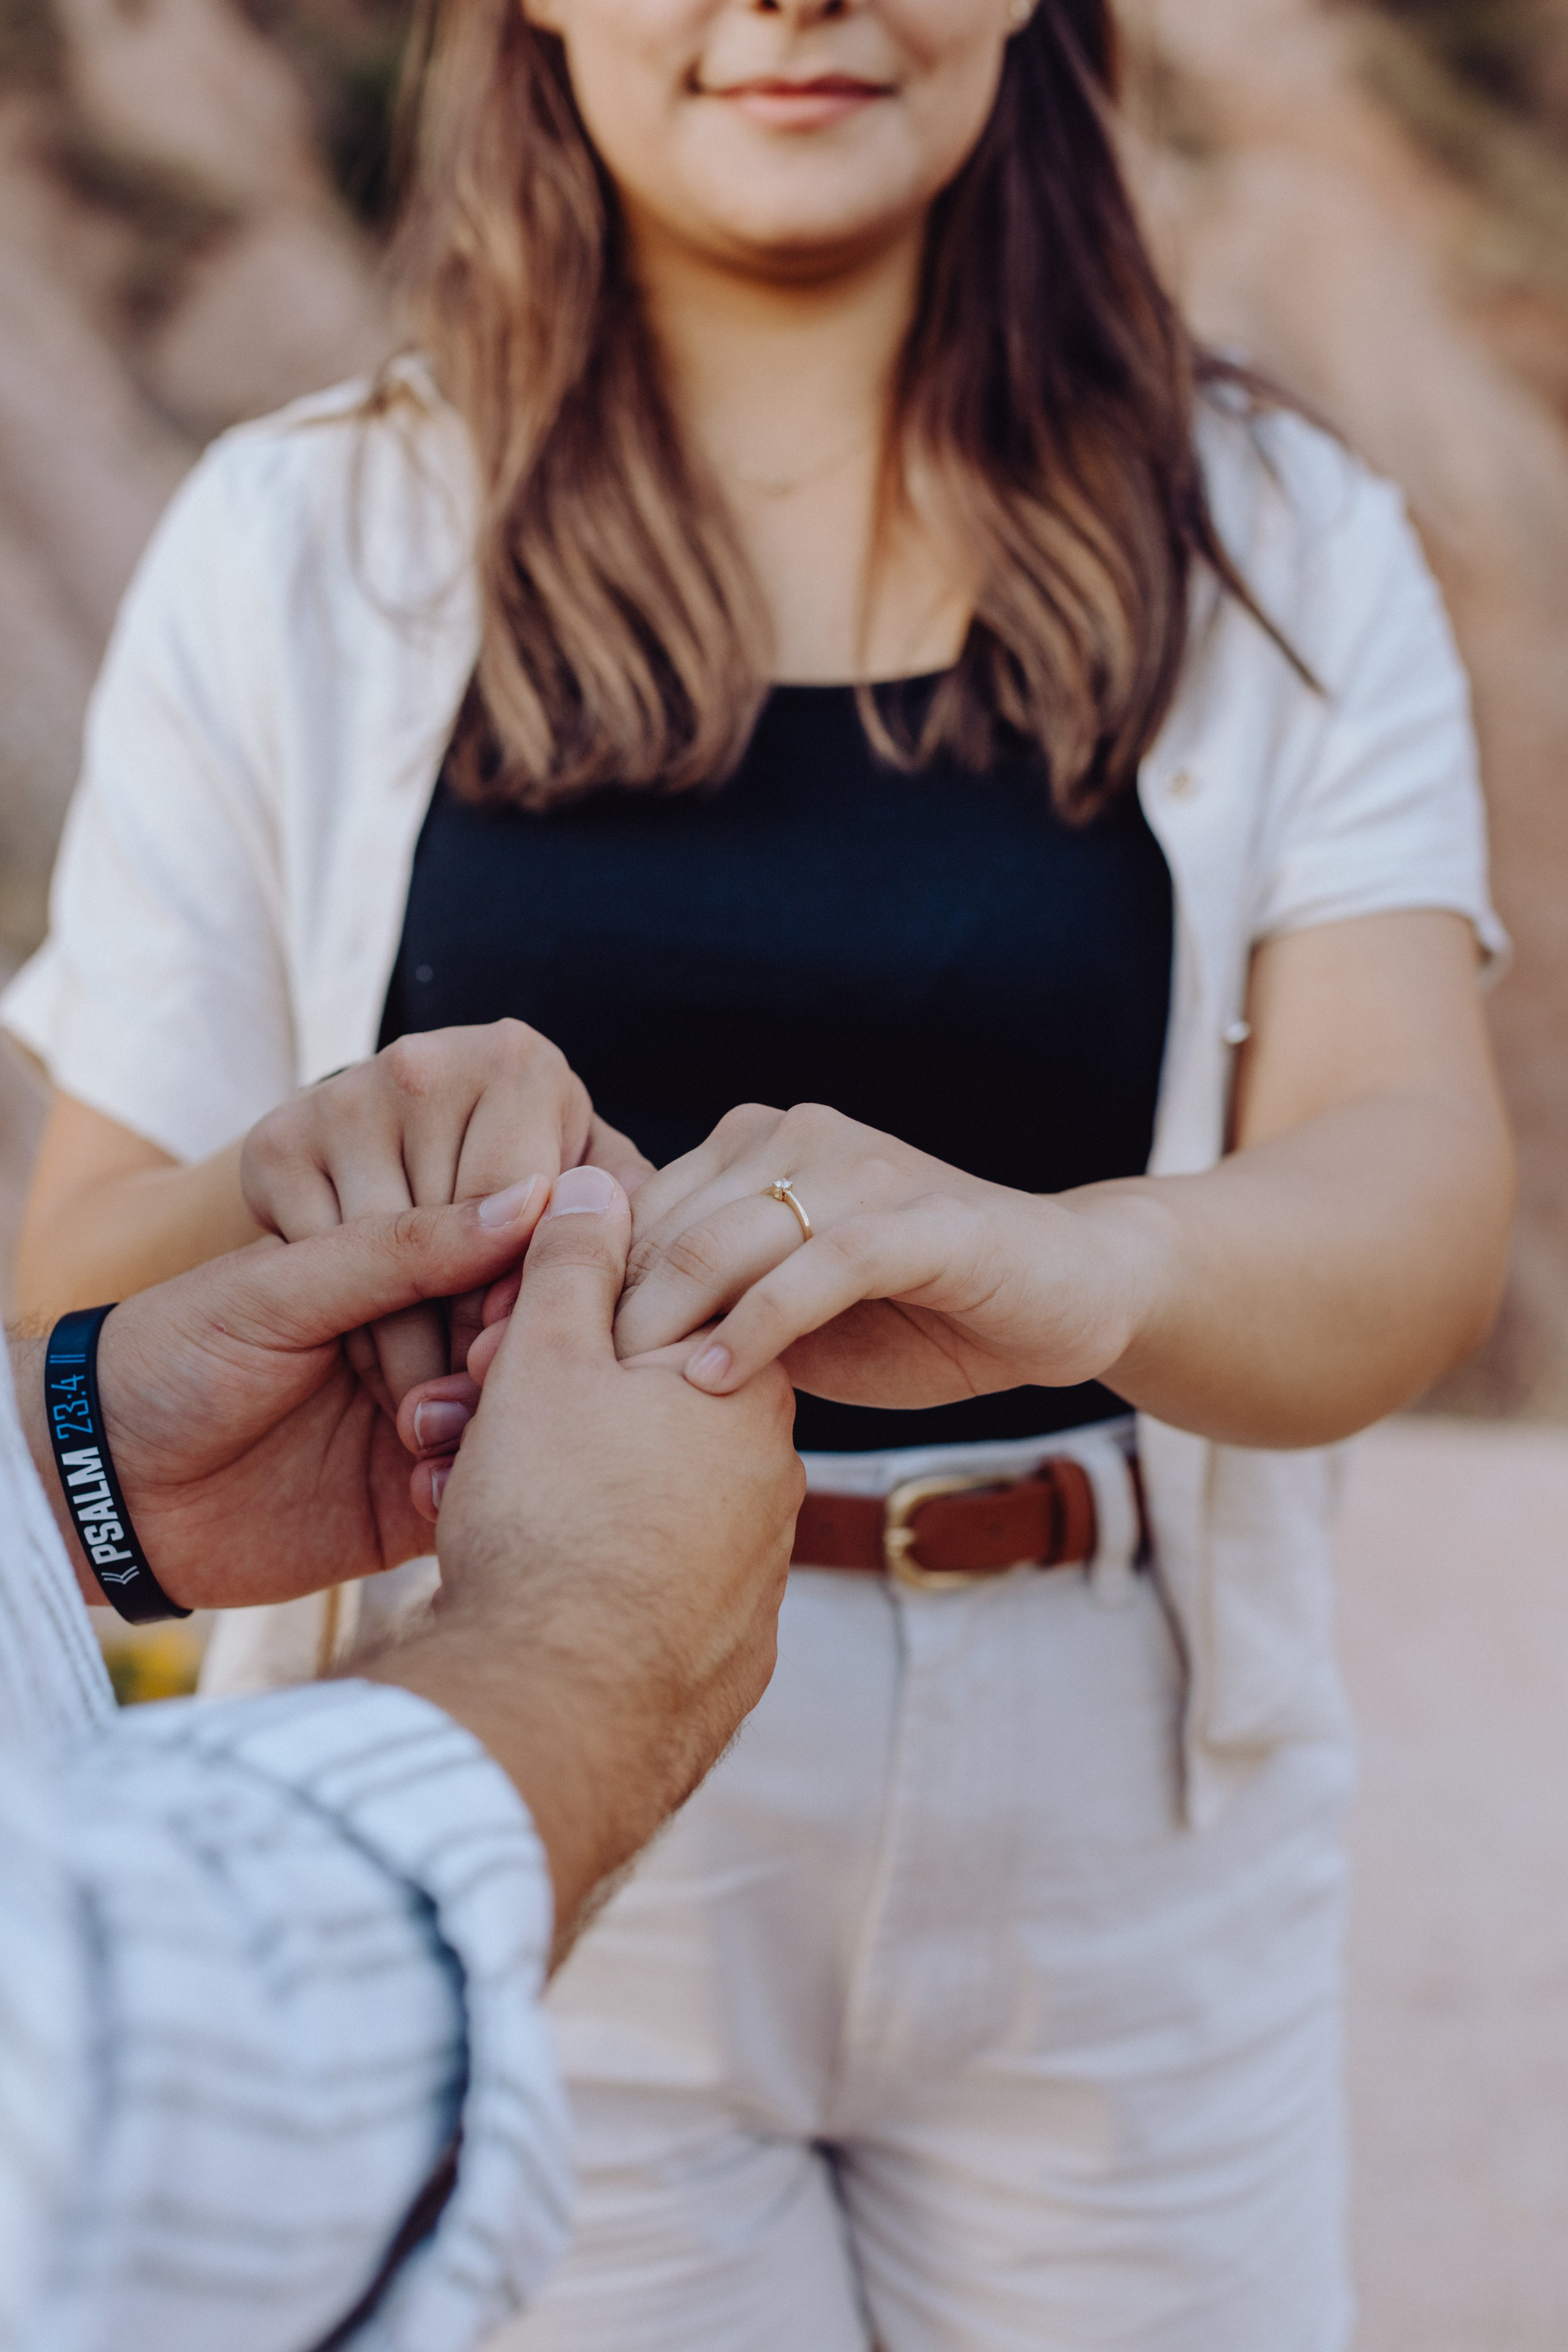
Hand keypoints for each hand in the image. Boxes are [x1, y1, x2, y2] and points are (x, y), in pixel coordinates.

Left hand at [19, 1186, 546, 1611]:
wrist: (100, 1484)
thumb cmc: (173, 1357)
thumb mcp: (282, 1287)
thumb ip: (402, 1248)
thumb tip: (532, 1201)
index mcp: (396, 1273)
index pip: (499, 1257)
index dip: (521, 1271)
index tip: (512, 1288)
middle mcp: (425, 1343)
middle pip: (520, 1340)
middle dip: (508, 1352)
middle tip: (475, 1365)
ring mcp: (427, 1426)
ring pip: (514, 1422)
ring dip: (489, 1425)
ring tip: (424, 1430)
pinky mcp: (416, 1506)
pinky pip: (479, 1496)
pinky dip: (465, 1491)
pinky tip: (419, 1486)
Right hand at [240, 1021, 651, 1407]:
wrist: (372, 1160)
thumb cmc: (503, 1188)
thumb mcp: (568, 1187)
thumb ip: (616, 1208)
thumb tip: (662, 1247)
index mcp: (521, 1063)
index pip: (532, 1207)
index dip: (531, 1299)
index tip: (534, 1360)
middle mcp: (431, 1061)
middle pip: (460, 1234)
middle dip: (473, 1330)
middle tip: (485, 1395)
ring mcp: (347, 1094)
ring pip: (385, 1258)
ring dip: (410, 1348)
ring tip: (439, 1400)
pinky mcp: (277, 1138)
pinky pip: (323, 1262)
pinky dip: (348, 1328)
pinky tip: (377, 1366)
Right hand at [366, 1170, 804, 1945]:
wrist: (561, 1704)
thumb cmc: (555, 1516)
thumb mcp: (549, 1357)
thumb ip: (574, 1263)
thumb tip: (599, 1182)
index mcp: (747, 1394)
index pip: (669, 1324)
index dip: (569, 1331)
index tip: (495, 1358)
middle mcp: (772, 1481)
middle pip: (648, 1418)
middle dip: (547, 1417)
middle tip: (455, 1432)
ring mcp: (753, 1575)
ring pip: (638, 1505)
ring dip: (553, 1496)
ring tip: (463, 1507)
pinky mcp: (723, 1654)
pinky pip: (646, 1591)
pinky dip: (584, 1579)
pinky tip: (516, 1586)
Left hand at [606, 1102, 1143, 1404]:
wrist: (1068, 1295)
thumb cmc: (921, 1313)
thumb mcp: (794, 1317)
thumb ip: (711, 1313)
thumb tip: (588, 1361)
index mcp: (753, 1148)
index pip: (635, 1212)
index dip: (578, 1290)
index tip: (525, 1369)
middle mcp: (796, 1137)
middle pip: (664, 1225)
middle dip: (603, 1314)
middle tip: (553, 1399)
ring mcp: (862, 1168)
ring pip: (727, 1239)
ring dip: (664, 1322)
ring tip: (619, 1399)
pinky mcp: (923, 1218)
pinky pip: (818, 1266)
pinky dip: (757, 1325)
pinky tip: (712, 1381)